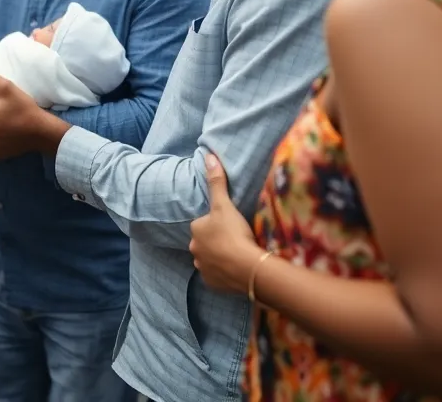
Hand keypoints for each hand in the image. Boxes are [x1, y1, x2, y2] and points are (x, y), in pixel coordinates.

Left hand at [189, 154, 264, 293]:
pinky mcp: (212, 284)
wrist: (247, 267)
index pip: (204, 223)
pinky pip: (217, 276)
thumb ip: (216, 181)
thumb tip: (208, 155)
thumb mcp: (225, 204)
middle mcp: (194, 249)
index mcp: (195, 229)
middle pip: (206, 242)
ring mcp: (203, 268)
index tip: (232, 225)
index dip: (218, 223)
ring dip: (221, 257)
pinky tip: (237, 269)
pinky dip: (225, 273)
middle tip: (236, 240)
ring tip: (238, 255)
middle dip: (217, 241)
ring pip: (210, 259)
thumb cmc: (234, 232)